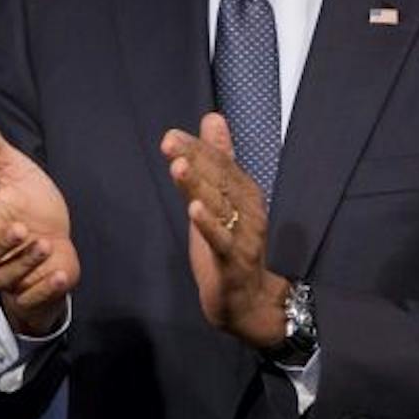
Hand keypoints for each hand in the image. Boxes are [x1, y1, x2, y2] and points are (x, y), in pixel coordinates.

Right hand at [0, 118, 77, 335]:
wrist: (59, 242)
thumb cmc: (31, 205)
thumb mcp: (17, 173)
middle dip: (0, 243)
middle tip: (20, 228)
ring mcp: (8, 274)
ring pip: (5, 276)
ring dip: (26, 261)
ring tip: (46, 243)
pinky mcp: (29, 293)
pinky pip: (30, 297)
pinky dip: (44, 287)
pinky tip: (60, 273)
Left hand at [161, 114, 289, 348]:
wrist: (248, 300)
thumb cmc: (230, 245)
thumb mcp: (219, 198)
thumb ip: (217, 159)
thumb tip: (213, 118)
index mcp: (243, 193)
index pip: (220, 164)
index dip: (197, 149)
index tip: (171, 135)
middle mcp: (247, 210)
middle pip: (219, 180)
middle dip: (196, 159)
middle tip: (170, 142)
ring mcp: (242, 236)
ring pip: (219, 206)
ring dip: (199, 186)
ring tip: (179, 167)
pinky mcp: (233, 262)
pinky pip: (221, 241)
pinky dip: (209, 225)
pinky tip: (194, 209)